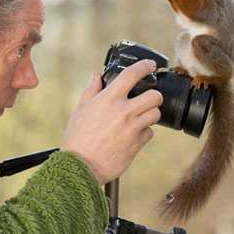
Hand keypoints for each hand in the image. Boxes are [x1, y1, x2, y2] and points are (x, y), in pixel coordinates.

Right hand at [61, 60, 162, 184]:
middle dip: (154, 95)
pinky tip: (133, 134)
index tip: (150, 65)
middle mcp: (123, 111)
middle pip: (154, 95)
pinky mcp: (137, 144)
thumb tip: (96, 76)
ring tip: (140, 117)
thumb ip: (91, 91)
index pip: (132, 74)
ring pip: (156, 114)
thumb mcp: (80, 111)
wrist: (80, 167)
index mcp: (108, 99)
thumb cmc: (77, 139)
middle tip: (148, 99)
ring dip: (151, 114)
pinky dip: (145, 132)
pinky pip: (150, 133)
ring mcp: (132, 128)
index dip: (145, 66)